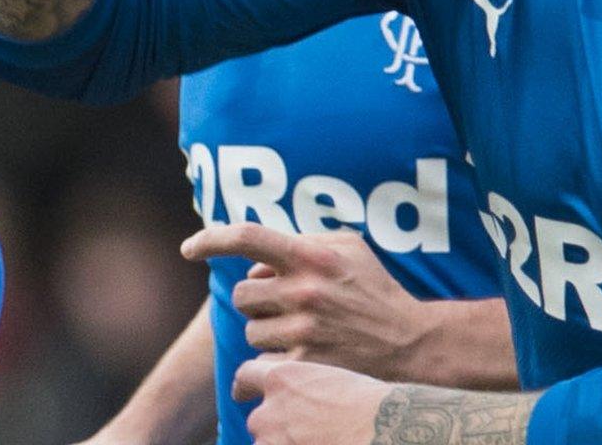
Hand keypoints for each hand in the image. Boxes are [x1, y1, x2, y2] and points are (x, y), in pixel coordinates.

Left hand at [181, 225, 432, 380]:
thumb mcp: (348, 247)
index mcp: (311, 256)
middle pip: (243, 294)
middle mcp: (304, 291)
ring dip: (266, 331)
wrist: (411, 341)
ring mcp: (304, 330)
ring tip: (300, 330)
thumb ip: (302, 240)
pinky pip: (263, 361)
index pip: (246, 237)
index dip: (210, 239)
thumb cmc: (376, 288)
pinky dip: (273, 359)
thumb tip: (258, 259)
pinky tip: (297, 355)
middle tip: (284, 304)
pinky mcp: (306, 363)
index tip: (189, 249)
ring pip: (251, 330)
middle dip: (257, 299)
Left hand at [233, 356, 389, 444]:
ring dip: (282, 444)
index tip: (242, 393)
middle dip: (274, 428)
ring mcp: (273, 439)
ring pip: (266, 444)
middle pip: (258, 420)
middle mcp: (270, 408)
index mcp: (282, 378)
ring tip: (315, 441)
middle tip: (302, 433)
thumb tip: (302, 402)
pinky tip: (322, 444)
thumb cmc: (372, 404)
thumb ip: (305, 388)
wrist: (384, 427)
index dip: (244, 386)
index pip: (247, 376)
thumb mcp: (331, 379)